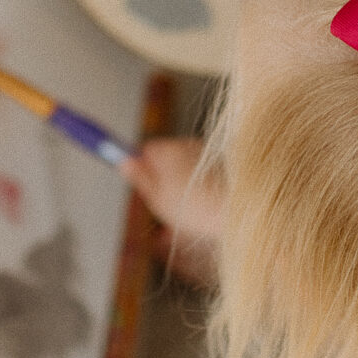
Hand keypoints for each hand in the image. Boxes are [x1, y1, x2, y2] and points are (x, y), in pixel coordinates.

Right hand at [127, 139, 223, 286]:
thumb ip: (140, 176)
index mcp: (168, 150)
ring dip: (179, 183)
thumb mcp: (157, 197)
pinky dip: (196, 186)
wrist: (232, 212)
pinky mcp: (219, 164)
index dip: (142, 168)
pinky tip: (198, 207)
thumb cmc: (194, 207)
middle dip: (161, 178)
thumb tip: (124, 161)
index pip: (146, 149)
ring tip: (183, 209)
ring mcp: (204, 153)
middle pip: (165, 157)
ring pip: (183, 167)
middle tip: (163, 204)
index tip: (143, 186)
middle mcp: (187, 145)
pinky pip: (199, 173)